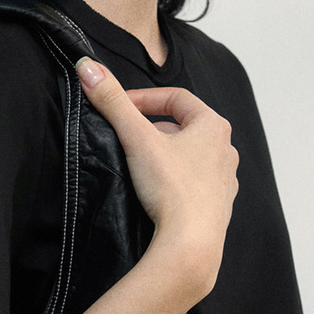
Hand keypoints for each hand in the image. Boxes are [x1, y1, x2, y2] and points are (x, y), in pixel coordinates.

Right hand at [75, 56, 238, 300]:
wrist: (190, 245)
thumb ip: (112, 102)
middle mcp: (225, 150)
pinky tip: (158, 192)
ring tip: (139, 164)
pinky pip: (195, 182)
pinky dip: (176, 180)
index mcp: (213, 126)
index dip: (143, 98)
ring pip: (190, 155)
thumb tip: (87, 67)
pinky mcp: (219, 206)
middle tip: (125, 137)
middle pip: (184, 126)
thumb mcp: (136, 139)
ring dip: (165, 154)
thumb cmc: (170, 189)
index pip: (176, 98)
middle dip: (153, 127)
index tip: (118, 108)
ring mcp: (225, 180)